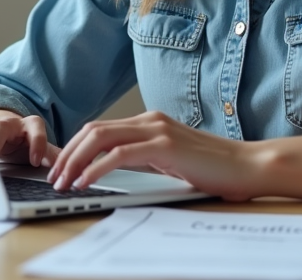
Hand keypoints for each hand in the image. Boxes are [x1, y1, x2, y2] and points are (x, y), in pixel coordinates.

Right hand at [0, 110, 60, 167]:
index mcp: (28, 125)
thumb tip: (69, 167)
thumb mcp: (38, 148)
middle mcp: (7, 123)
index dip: (37, 143)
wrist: (3, 130)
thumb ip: (51, 155)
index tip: (36, 161)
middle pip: (0, 128)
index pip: (36, 127)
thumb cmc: (22, 141)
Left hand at [46, 111, 257, 200]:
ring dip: (76, 160)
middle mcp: (150, 120)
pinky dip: (97, 167)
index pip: (99, 129)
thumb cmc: (213, 168)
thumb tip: (111, 168)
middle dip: (67, 154)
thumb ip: (143, 159)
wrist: (247, 166)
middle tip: (54, 177)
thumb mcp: (170, 161)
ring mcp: (157, 130)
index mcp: (149, 122)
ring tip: (63, 182)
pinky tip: (86, 181)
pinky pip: (119, 154)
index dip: (73, 147)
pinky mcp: (165, 146)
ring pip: (100, 138)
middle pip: (93, 130)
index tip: (59, 168)